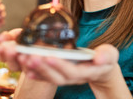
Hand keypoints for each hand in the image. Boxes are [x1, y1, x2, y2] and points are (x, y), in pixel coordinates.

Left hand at [0, 31, 131, 97]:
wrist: (101, 67)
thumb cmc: (105, 58)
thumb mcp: (110, 55)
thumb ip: (107, 55)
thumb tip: (99, 58)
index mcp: (86, 72)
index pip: (71, 71)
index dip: (60, 65)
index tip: (48, 56)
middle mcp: (73, 77)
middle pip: (56, 76)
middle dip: (42, 67)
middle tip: (28, 56)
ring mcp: (65, 77)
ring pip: (48, 76)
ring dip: (34, 68)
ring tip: (22, 57)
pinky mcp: (58, 75)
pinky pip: (44, 77)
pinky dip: (34, 73)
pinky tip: (24, 69)